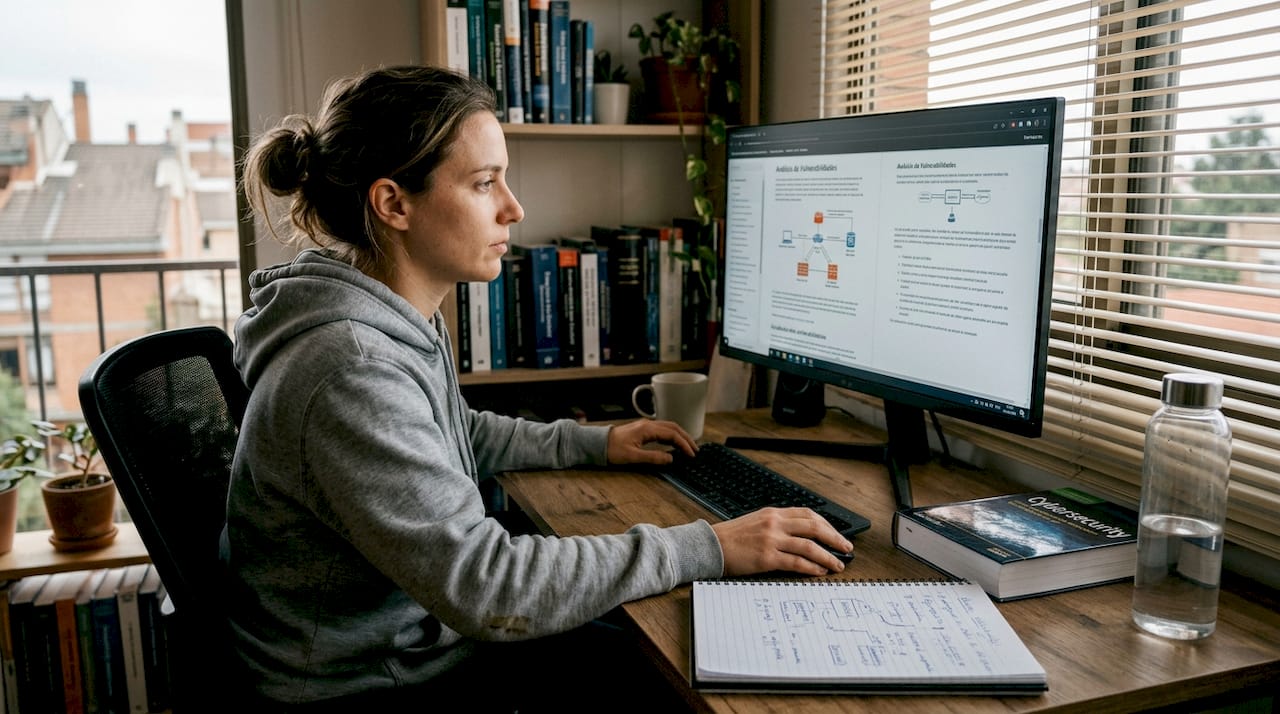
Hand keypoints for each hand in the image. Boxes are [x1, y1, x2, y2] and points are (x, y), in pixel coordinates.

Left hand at [606, 419, 696, 464]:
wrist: (597, 443)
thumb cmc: (612, 449)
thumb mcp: (633, 456)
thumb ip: (653, 457)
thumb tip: (670, 458)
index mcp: (647, 429)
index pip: (672, 434)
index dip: (684, 444)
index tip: (691, 454)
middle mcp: (648, 425)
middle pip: (674, 428)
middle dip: (686, 438)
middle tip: (695, 450)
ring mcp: (645, 426)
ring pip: (669, 427)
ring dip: (680, 435)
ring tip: (688, 446)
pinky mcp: (642, 430)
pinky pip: (662, 430)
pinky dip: (672, 435)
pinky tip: (674, 443)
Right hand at [712, 507, 852, 575]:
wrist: (710, 546)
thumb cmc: (731, 538)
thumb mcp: (756, 522)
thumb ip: (777, 525)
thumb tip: (800, 536)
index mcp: (773, 513)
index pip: (808, 514)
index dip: (827, 525)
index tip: (837, 534)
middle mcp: (775, 523)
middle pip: (814, 527)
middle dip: (835, 538)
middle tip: (846, 548)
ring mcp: (771, 540)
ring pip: (809, 546)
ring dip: (828, 556)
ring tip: (837, 565)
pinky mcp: (767, 558)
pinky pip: (796, 563)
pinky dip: (812, 568)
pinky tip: (819, 572)